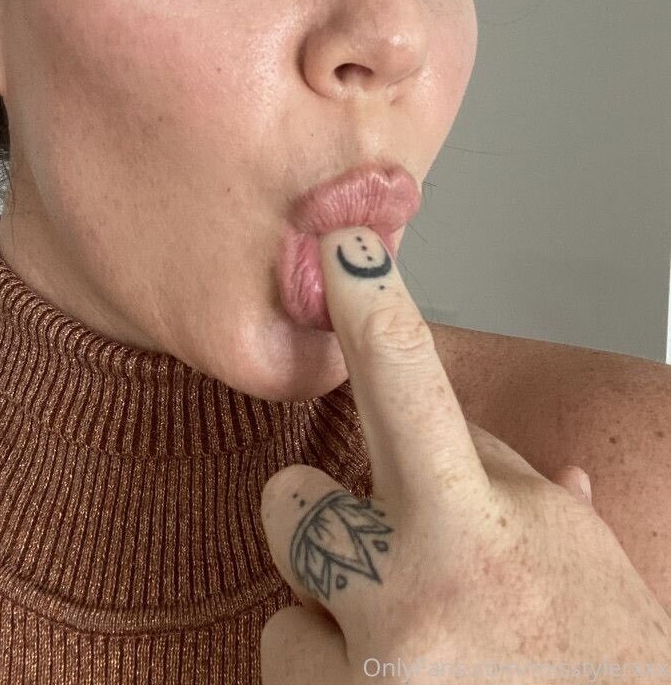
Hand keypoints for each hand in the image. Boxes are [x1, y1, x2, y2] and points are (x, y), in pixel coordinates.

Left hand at [259, 226, 669, 680]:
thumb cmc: (607, 676)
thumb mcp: (583, 568)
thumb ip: (513, 486)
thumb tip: (457, 419)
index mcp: (491, 531)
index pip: (413, 381)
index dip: (370, 303)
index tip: (340, 250)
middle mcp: (415, 597)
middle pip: (289, 500)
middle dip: (321, 518)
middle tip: (377, 552)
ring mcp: (370, 678)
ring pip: (285, 608)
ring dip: (334, 620)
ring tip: (411, 655)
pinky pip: (291, 671)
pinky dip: (334, 679)